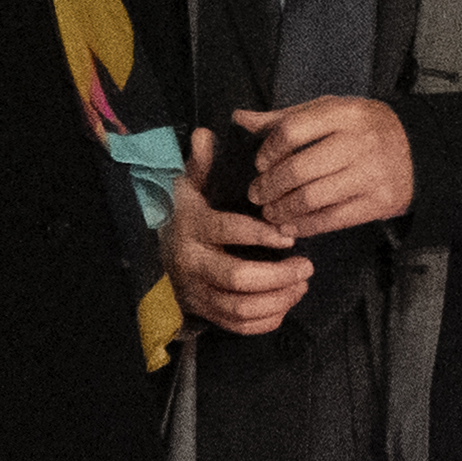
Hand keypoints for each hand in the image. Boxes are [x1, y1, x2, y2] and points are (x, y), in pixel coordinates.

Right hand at [167, 174, 313, 341]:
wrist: (154, 253)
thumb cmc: (184, 214)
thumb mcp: (189, 186)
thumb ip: (201, 164)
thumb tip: (205, 134)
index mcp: (192, 227)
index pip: (228, 231)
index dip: (262, 234)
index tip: (290, 233)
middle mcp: (191, 263)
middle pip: (239, 278)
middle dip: (279, 275)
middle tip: (307, 265)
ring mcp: (196, 292)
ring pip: (240, 308)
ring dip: (278, 299)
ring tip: (301, 283)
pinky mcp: (203, 312)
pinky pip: (236, 326)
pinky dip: (265, 320)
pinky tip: (286, 302)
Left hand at [230, 96, 415, 240]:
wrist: (418, 151)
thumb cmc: (364, 130)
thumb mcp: (331, 112)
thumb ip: (286, 118)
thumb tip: (240, 119)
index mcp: (346, 113)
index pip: (291, 131)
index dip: (268, 150)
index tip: (260, 163)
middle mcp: (360, 142)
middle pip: (297, 169)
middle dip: (269, 186)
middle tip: (257, 194)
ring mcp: (371, 174)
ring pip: (311, 198)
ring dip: (282, 210)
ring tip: (271, 211)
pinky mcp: (378, 202)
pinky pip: (331, 220)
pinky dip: (304, 226)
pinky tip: (291, 225)